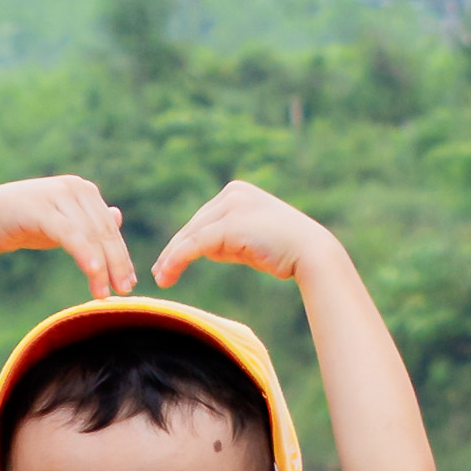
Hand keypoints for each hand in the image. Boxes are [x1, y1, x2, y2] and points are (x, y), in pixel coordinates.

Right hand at [0, 178, 133, 295]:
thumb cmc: (27, 221)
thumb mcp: (63, 221)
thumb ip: (88, 221)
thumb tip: (117, 216)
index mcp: (85, 191)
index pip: (110, 228)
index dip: (122, 256)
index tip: (128, 283)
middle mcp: (76, 188)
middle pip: (104, 232)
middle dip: (116, 264)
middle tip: (124, 290)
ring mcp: (59, 195)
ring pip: (90, 235)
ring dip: (101, 267)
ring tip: (104, 293)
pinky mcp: (43, 209)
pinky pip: (71, 235)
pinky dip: (85, 254)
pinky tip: (94, 273)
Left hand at [155, 181, 334, 286]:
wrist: (311, 253)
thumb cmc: (282, 250)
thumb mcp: (248, 238)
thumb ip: (225, 238)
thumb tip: (200, 248)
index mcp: (237, 192)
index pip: (202, 219)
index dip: (183, 241)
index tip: (168, 261)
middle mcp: (232, 193)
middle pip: (194, 225)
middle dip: (174, 250)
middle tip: (159, 272)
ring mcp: (231, 206)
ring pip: (191, 235)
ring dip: (171, 258)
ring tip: (161, 278)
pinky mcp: (230, 224)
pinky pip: (195, 244)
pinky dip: (178, 260)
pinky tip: (168, 274)